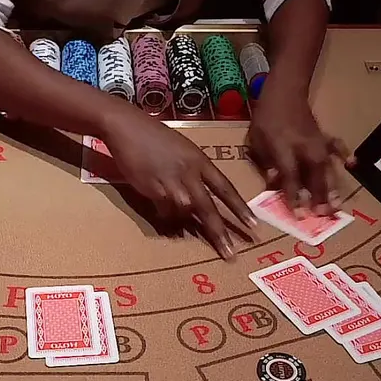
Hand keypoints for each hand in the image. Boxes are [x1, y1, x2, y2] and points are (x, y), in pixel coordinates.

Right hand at [102, 105, 256, 259]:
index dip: (239, 208)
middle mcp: (189, 172)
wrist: (127, 127)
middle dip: (219, 232)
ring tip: (175, 216)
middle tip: (229, 253)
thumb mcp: (183, 149)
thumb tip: (196, 196)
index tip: (253, 224)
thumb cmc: (154, 135)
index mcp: (200, 161)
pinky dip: (163, 212)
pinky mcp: (151, 188)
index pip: (225, 188)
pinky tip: (157, 203)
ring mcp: (170, 181)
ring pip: (184, 211)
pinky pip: (163, 209)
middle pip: (208, 207)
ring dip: (182, 220)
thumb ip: (193, 170)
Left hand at [248, 89, 352, 215]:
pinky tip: (352, 165)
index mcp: (284, 150)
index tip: (300, 216)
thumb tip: (275, 182)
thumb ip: (266, 163)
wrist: (284, 91)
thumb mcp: (256, 141)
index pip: (291, 178)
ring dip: (333, 188)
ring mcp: (318, 143)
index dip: (294, 198)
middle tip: (324, 216)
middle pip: (314, 177)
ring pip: (327, 169)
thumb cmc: (266, 118)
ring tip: (338, 206)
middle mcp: (304, 149)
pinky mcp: (324, 137)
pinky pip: (337, 147)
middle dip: (319, 198)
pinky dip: (345, 155)